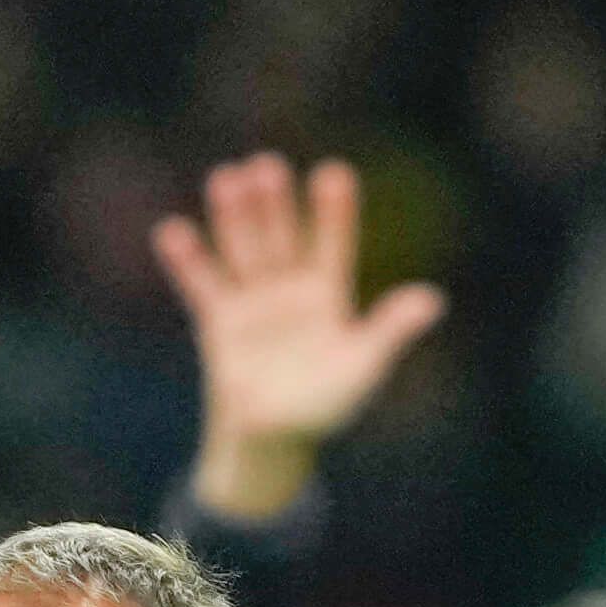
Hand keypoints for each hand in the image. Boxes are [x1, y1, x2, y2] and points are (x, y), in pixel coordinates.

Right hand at [156, 151, 446, 519]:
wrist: (273, 439)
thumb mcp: (363, 366)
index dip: (334, 213)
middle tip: (267, 167)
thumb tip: (433, 300)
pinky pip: (202, 286)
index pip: (333, 244)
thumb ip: (390, 330)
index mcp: (328, 294)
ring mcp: (253, 301)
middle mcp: (289, 288)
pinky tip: (172, 231)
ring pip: (244, 250)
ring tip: (228, 178)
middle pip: (282, 237)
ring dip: (235, 217)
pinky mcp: (219, 321)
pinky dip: (188, 261)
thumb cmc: (324, 403)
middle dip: (275, 205)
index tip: (334, 174)